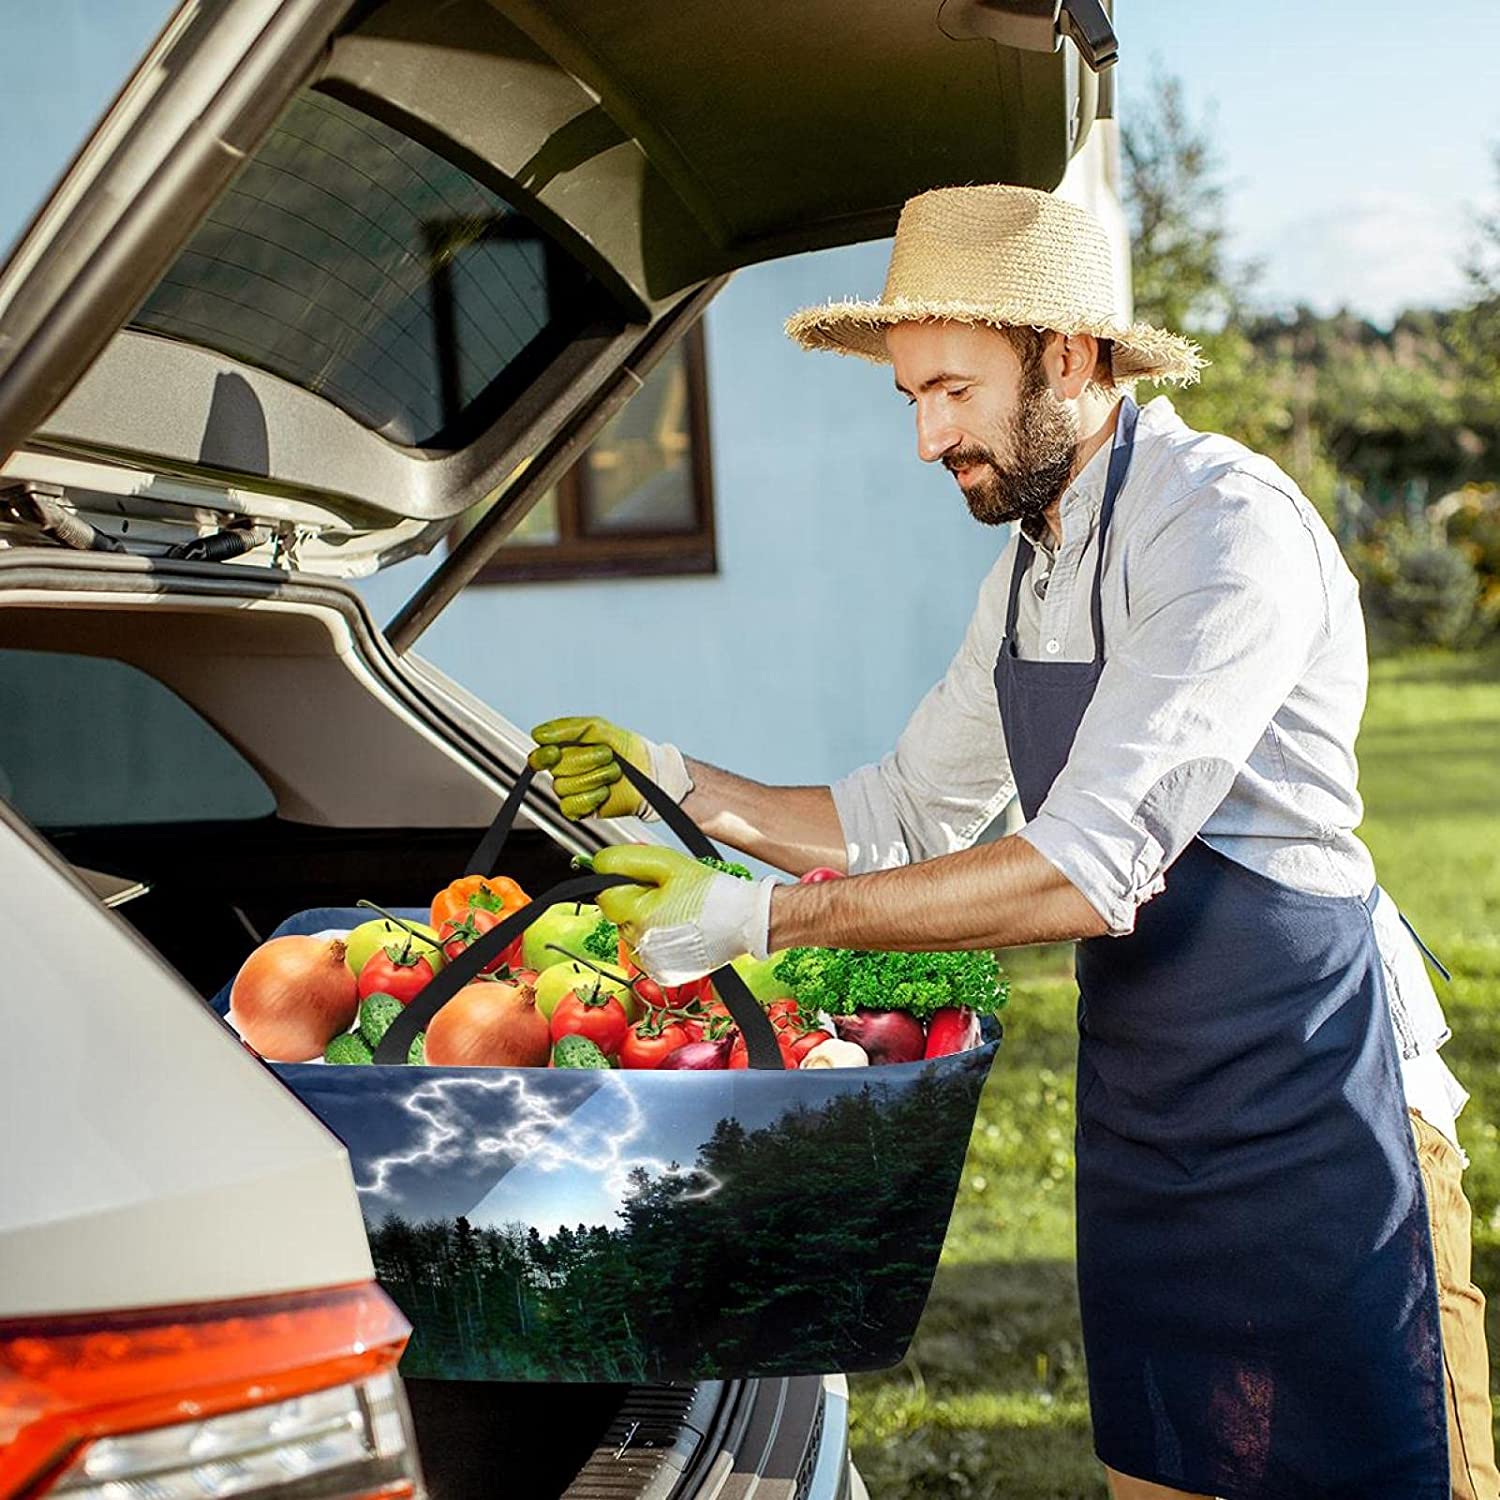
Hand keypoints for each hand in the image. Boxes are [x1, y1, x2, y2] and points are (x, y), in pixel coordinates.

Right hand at [528, 715, 692, 819]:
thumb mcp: (598, 728)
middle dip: (586, 760)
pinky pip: (571, 805)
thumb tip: (538, 734)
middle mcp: (564, 772)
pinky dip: (591, 796)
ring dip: (594, 777)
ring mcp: (572, 792)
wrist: (650, 772)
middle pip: (556, 769)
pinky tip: (605, 791)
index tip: (554, 751)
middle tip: (607, 756)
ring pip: (564, 787)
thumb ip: (568, 728)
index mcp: (564, 751)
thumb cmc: (626, 748)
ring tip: (613, 772)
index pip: (540, 756)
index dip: (543, 755)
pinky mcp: (580, 810)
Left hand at [593, 845, 777, 984]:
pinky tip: (677, 929)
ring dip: (645, 921)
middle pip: (618, 915)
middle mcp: (641, 945)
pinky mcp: (662, 973)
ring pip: (631, 933)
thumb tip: (599, 862)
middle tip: (668, 895)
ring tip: (676, 912)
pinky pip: (645, 949)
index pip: (605, 896)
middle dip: (636, 902)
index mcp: (641, 917)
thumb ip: (628, 859)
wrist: (744, 922)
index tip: (647, 881)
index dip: (624, 882)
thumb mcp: (670, 863)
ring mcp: (651, 963)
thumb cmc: (712, 894)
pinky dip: (656, 938)